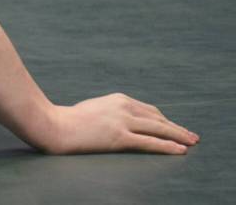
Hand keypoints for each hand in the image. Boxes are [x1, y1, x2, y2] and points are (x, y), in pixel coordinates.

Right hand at [44, 93, 198, 154]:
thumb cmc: (71, 119)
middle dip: (176, 127)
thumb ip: (112, 112)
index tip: (173, 126)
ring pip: (158, 129)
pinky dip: (168, 146)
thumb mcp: (95, 108)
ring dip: (178, 136)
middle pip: (158, 118)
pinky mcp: (120, 137)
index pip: (149, 110)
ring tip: (191, 142)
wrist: (57, 126)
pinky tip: (179, 150)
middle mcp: (124, 107)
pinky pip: (150, 142)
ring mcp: (122, 122)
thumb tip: (123, 121)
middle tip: (191, 135)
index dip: (164, 120)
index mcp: (118, 99)